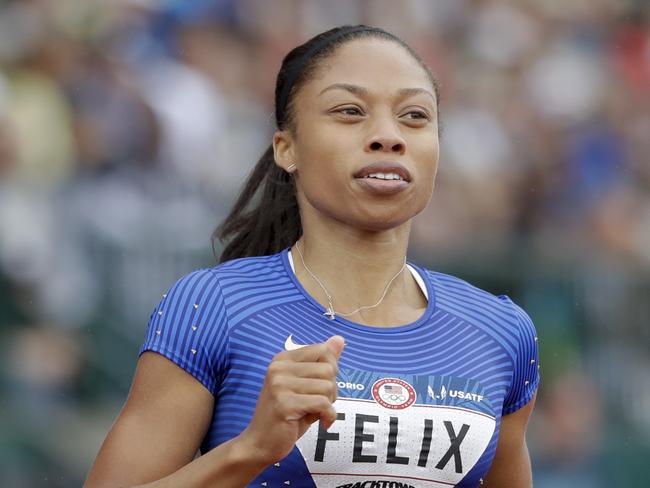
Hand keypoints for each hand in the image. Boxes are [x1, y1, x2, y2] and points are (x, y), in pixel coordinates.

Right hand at [238, 335, 344, 465]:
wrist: (260, 443)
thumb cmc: (287, 414)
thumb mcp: (305, 385)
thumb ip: (321, 362)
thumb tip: (340, 339)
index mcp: (283, 359)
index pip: (322, 350)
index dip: (331, 370)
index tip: (321, 387)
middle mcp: (279, 368)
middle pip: (328, 369)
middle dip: (331, 390)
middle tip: (318, 404)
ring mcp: (280, 385)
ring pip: (327, 386)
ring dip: (328, 404)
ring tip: (315, 412)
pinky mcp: (285, 404)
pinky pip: (323, 403)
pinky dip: (329, 416)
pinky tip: (322, 423)